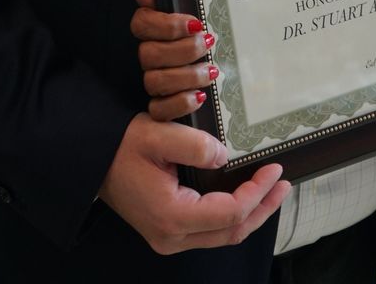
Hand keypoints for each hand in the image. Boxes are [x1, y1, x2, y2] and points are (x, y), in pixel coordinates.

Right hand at [97, 113, 290, 253]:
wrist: (92, 160)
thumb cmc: (121, 146)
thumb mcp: (157, 135)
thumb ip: (196, 146)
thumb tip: (225, 158)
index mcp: (171, 216)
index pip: (229, 212)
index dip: (257, 193)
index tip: (274, 169)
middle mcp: (172, 237)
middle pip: (231, 231)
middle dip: (262, 208)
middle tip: (283, 183)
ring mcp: (170, 239)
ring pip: (223, 235)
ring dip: (251, 214)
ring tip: (272, 190)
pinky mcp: (169, 233)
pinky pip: (210, 231)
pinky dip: (232, 215)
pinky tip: (245, 197)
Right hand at [131, 0, 216, 121]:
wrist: (209, 78)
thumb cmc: (197, 47)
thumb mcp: (187, 24)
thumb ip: (165, 6)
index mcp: (151, 33)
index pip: (141, 24)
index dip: (166, 24)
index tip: (195, 24)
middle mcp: (147, 59)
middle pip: (149, 54)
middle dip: (183, 50)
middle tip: (207, 45)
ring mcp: (151, 83)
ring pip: (155, 81)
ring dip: (188, 76)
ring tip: (211, 70)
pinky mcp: (160, 108)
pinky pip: (159, 109)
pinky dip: (181, 103)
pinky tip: (200, 96)